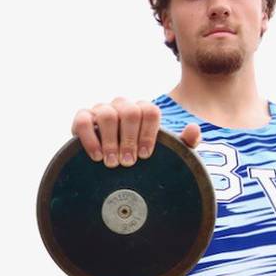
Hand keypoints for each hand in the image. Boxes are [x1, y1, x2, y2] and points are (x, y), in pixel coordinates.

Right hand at [71, 98, 199, 166]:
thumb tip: (193, 129)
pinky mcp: (82, 118)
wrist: (112, 169)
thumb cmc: (141, 159)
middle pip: (130, 111)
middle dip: (130, 139)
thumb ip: (184, 143)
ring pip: (107, 114)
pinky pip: (83, 121)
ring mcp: (101, 110)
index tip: (146, 156)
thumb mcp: (166, 153)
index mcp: (143, 111)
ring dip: (111, 141)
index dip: (149, 133)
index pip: (150, 111)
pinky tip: (96, 156)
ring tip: (112, 163)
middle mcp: (123, 106)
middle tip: (128, 163)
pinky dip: (90, 138)